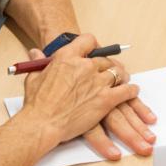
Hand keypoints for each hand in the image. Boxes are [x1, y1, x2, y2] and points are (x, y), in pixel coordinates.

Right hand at [19, 34, 151, 157]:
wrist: (42, 124)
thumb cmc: (36, 103)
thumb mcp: (33, 77)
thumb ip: (38, 62)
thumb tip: (35, 52)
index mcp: (67, 57)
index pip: (88, 40)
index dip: (93, 45)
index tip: (95, 50)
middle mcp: (85, 66)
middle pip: (105, 59)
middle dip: (107, 65)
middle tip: (109, 71)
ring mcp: (98, 82)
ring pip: (118, 72)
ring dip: (121, 76)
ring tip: (123, 80)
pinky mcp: (106, 99)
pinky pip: (126, 91)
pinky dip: (131, 91)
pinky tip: (132, 91)